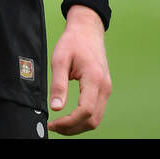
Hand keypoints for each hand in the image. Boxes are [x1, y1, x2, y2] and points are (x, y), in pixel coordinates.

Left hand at [47, 4, 111, 134]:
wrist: (88, 30)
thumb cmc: (73, 42)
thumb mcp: (60, 59)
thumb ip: (58, 84)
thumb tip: (55, 108)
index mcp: (94, 79)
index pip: (86, 111)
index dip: (69, 122)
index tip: (52, 124)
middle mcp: (105, 87)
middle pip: (93, 120)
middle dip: (73, 128)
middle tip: (54, 127)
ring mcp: (107, 89)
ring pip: (96, 119)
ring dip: (78, 126)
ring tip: (60, 125)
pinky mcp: (104, 89)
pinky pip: (97, 111)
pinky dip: (84, 119)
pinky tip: (70, 118)